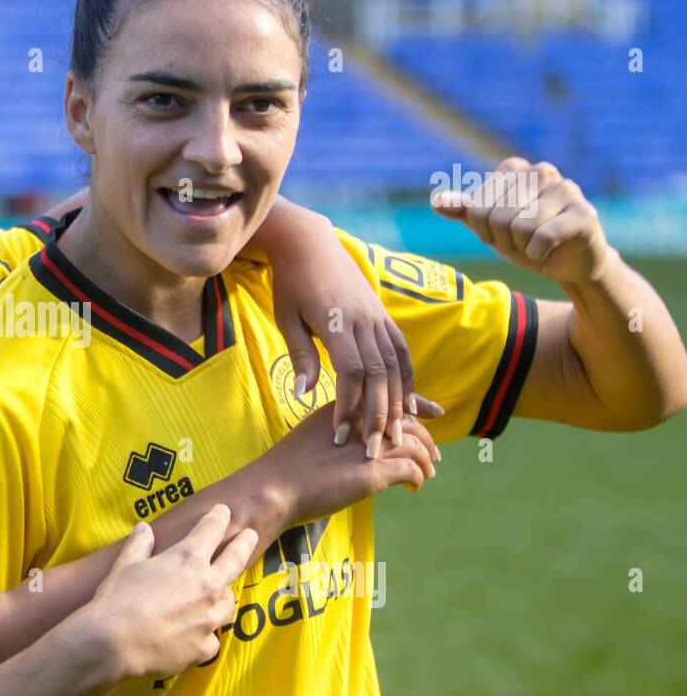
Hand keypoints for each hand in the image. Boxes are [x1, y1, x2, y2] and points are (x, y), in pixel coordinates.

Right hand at [87, 504, 257, 679]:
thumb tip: (144, 527)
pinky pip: (213, 638)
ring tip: (220, 593)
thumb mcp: (125, 564)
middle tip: (252, 535)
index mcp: (188, 559)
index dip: (218, 517)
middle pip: (235, 560)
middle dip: (245, 543)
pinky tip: (196, 635)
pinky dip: (206, 634)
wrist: (114, 643)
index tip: (224, 511)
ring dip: (224, 595)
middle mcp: (207, 585)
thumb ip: (139, 544)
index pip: (211, 530)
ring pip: (229, 602)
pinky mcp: (204, 647)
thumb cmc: (117, 599)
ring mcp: (209, 618)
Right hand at [255, 402, 438, 527]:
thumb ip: (336, 436)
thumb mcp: (311, 438)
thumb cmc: (284, 469)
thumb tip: (349, 448)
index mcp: (343, 407)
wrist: (273, 488)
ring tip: (428, 472)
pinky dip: (418, 478)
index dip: (416, 406)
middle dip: (426, 436)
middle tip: (433, 453)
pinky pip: (411, 469)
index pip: (388, 400)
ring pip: (415, 444)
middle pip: (407, 420)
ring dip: (426, 459)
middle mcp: (360, 421)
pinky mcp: (376, 471)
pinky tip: (413, 487)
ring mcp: (369, 445)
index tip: (433, 412)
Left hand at [259, 200, 442, 456]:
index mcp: (337, 323)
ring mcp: (378, 318)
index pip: (351, 373)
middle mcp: (365, 321)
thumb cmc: (291, 284)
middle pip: (380, 375)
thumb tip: (302, 393)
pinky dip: (408, 378)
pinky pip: (402, 351)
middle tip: (377, 450)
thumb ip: (300, 355)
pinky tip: (409, 403)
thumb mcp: (287, 318)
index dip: (349, 405)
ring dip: (399, 403)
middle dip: (380, 415)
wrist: (311, 245)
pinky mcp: (384, 316)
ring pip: (396, 366)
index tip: (341, 433)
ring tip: (398, 436)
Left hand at [432, 158, 612, 284]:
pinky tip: (552, 249)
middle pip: (497, 217)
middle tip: (522, 240)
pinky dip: (540, 253)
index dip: (484, 229)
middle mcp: (542, 171)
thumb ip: (465, 211)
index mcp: (515, 169)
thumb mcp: (490, 226)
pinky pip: (544, 237)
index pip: (477, 207)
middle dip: (504, 239)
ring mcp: (567, 189)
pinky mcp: (584, 213)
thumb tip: (436, 201)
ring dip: (523, 247)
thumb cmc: (526, 239)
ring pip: (521, 227)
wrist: (567, 262)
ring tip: (537, 243)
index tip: (501, 231)